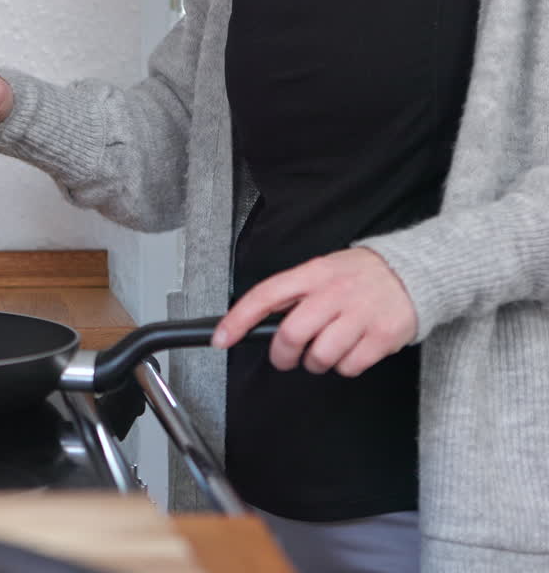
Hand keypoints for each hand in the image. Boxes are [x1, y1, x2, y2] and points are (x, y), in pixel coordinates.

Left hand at [211, 248, 416, 376]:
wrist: (417, 272)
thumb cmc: (361, 275)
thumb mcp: (323, 270)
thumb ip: (293, 292)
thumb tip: (257, 319)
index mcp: (313, 274)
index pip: (265, 296)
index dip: (238, 320)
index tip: (221, 338)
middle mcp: (334, 292)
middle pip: (290, 335)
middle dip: (282, 356)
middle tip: (286, 357)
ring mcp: (360, 314)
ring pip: (319, 356)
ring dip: (315, 363)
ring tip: (324, 351)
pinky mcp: (382, 336)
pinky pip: (349, 366)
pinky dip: (344, 367)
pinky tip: (351, 351)